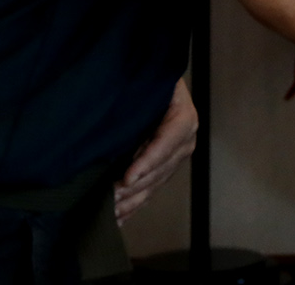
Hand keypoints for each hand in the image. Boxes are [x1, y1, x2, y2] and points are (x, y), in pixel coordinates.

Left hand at [115, 77, 196, 223]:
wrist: (156, 82)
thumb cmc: (149, 78)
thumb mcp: (150, 82)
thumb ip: (141, 97)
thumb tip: (120, 110)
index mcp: (183, 118)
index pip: (167, 143)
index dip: (147, 162)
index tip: (126, 177)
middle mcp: (185, 141)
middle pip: (160, 170)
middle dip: (135, 187)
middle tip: (109, 199)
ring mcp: (176, 157)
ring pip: (154, 185)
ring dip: (132, 201)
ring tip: (110, 213)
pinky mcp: (165, 169)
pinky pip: (151, 190)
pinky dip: (134, 204)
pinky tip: (119, 217)